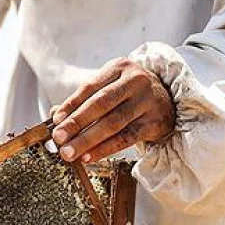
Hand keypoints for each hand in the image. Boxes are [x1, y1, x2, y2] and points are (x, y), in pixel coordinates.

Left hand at [50, 58, 175, 162]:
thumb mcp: (110, 87)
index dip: (71, 104)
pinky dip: (105, 149)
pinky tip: (89, 156)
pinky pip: (126, 138)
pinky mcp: (154, 122)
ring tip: (70, 152)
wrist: (169, 99)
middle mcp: (135, 81)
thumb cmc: (131, 94)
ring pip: (113, 123)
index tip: (55, 120)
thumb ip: (85, 100)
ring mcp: (147, 101)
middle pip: (101, 104)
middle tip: (59, 139)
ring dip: (88, 140)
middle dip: (77, 123)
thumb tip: (55, 116)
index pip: (90, 86)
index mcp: (119, 67)